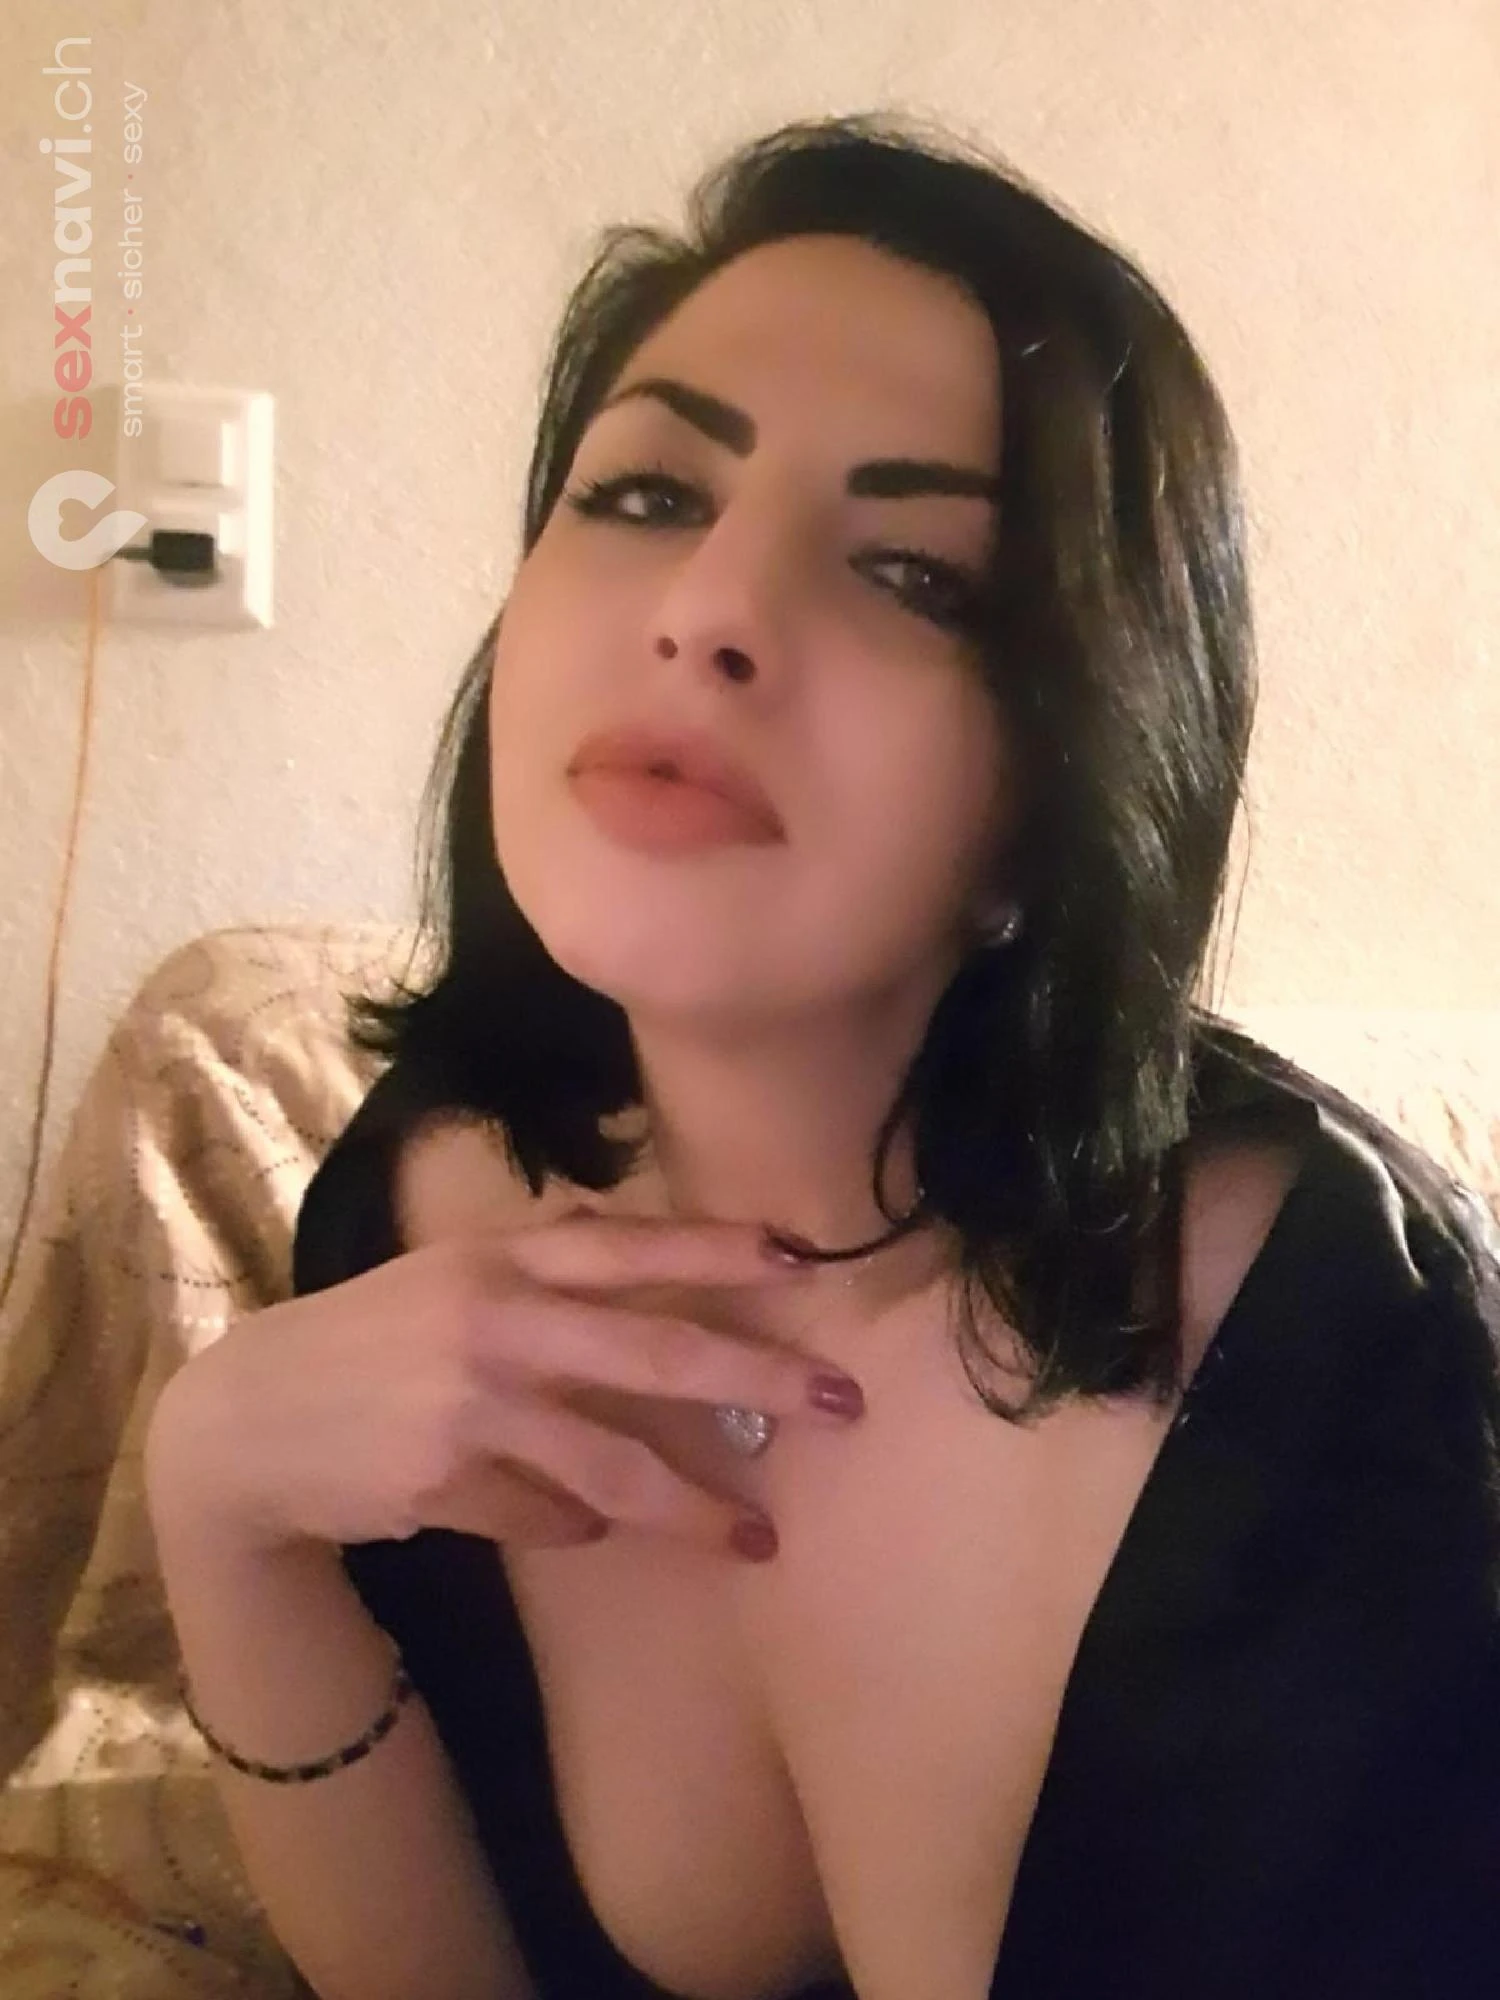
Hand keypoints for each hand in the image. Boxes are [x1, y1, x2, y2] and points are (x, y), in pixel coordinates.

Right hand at [143, 1210, 863, 1564]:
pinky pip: (546, 1519)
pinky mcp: (444, 1483)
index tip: (801, 1260)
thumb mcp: (446, 1276)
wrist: (249, 1420)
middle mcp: (493, 1324)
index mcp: (497, 1260)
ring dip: (692, 1507)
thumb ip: (539, 1269)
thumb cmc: (367, 1338)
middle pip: (653, 1354)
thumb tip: (649, 1263)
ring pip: (612, 1465)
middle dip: (757, 1378)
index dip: (716, 1251)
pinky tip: (585, 1528)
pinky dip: (576, 1527)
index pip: (628, 1247)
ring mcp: (468, 1407)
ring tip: (756, 1539)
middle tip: (838, 1403)